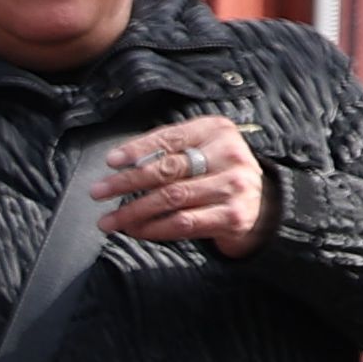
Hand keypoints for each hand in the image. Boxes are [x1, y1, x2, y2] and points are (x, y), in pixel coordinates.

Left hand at [97, 114, 268, 257]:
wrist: (263, 205)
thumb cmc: (219, 173)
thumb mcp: (204, 149)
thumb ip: (171, 150)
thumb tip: (123, 164)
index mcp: (218, 131)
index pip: (172, 137)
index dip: (138, 149)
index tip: (111, 162)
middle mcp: (229, 155)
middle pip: (168, 169)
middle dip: (127, 182)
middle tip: (99, 192)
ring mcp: (233, 186)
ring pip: (172, 198)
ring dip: (133, 211)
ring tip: (109, 220)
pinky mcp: (232, 216)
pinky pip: (183, 223)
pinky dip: (153, 228)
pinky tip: (135, 230)